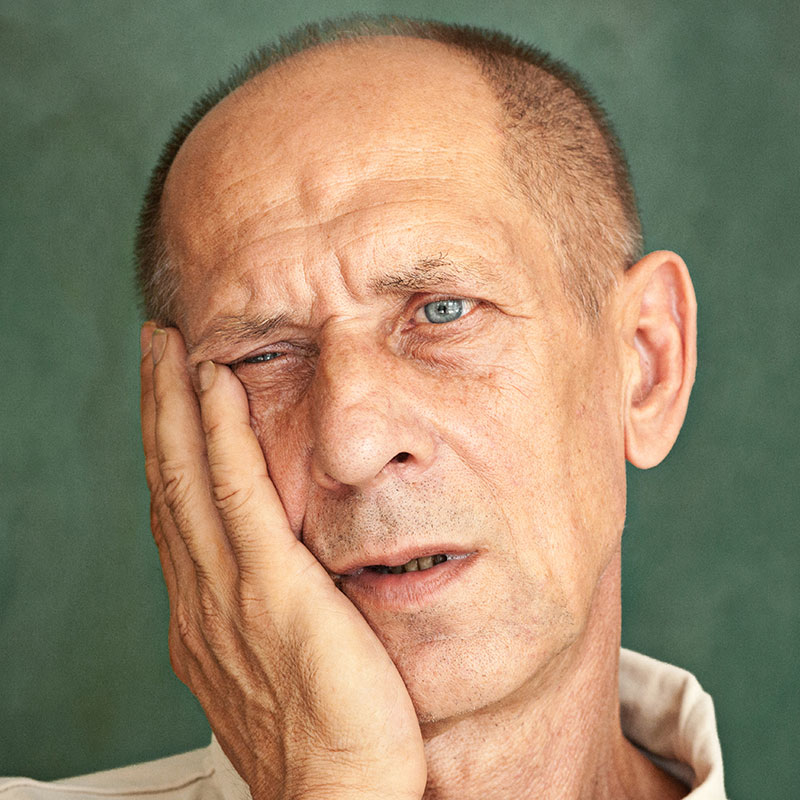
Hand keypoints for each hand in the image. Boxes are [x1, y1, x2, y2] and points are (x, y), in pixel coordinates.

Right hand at [139, 324, 425, 799]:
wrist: (337, 797)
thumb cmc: (324, 738)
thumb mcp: (277, 664)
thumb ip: (266, 609)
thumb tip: (277, 575)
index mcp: (205, 610)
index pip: (178, 508)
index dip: (169, 446)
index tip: (170, 397)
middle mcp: (203, 593)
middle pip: (169, 479)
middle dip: (158, 408)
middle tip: (156, 348)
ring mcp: (230, 590)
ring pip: (188, 477)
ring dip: (176, 405)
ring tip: (169, 349)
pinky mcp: (272, 590)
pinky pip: (238, 495)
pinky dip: (222, 437)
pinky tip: (217, 389)